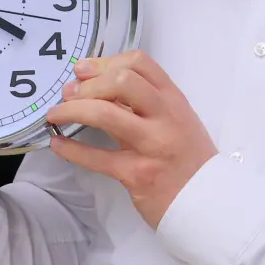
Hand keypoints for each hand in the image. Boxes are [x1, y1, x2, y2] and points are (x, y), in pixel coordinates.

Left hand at [45, 50, 216, 228]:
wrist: (208, 203)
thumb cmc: (188, 160)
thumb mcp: (177, 121)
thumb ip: (146, 103)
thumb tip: (99, 86)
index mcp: (173, 100)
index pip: (139, 62)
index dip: (105, 62)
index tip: (83, 69)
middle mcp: (165, 117)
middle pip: (122, 81)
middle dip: (88, 84)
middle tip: (69, 93)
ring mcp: (152, 145)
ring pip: (105, 114)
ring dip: (72, 110)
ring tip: (56, 114)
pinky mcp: (137, 174)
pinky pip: (97, 158)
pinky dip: (71, 149)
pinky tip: (58, 145)